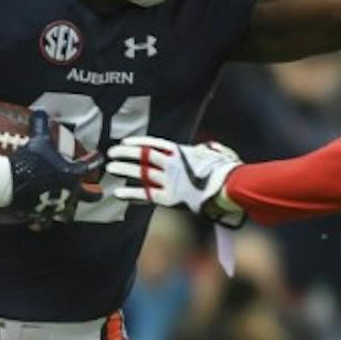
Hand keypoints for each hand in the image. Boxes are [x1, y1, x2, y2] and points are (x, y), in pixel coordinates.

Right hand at [8, 111, 103, 225]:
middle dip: (94, 194)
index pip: (91, 165)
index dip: (95, 159)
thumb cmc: (29, 161)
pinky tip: (37, 221)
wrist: (11, 184)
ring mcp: (57, 207)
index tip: (99, 156)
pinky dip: (41, 222)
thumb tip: (40, 111)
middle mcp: (70, 193)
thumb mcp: (38, 140)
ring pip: (68, 213)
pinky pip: (44, 222)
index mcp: (74, 175)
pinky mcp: (42, 216)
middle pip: (90, 197)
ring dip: (68, 210)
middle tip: (97, 193)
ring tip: (64, 208)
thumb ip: (41, 125)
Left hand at [106, 136, 244, 225]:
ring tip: (109, 168)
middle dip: (125, 153)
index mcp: (184, 152)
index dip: (139, 142)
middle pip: (143, 156)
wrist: (231, 188)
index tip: (126, 141)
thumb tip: (209, 147)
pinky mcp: (170, 198)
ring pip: (141, 173)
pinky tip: (118, 193)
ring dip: (123, 169)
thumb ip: (211, 150)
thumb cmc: (230, 172)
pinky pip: (146, 195)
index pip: (155, 144)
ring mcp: (170, 181)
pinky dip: (131, 193)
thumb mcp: (221, 154)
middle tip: (111, 152)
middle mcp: (173, 164)